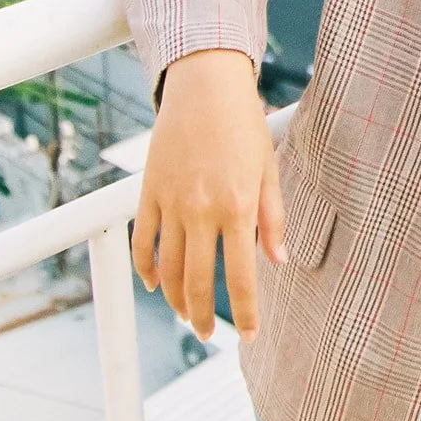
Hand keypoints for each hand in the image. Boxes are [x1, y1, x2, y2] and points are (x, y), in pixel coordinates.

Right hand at [130, 48, 283, 341]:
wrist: (204, 86)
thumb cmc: (244, 124)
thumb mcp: (269, 169)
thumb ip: (273, 219)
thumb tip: (278, 260)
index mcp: (238, 207)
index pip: (241, 277)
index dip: (244, 313)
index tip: (248, 334)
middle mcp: (202, 211)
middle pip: (198, 283)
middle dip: (202, 317)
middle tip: (207, 334)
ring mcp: (171, 203)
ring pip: (167, 269)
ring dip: (174, 299)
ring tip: (184, 314)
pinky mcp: (148, 192)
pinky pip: (142, 242)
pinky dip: (145, 268)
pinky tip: (155, 283)